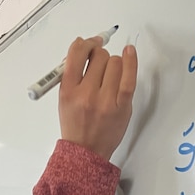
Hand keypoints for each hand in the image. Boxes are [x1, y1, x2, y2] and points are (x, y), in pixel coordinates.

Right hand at [58, 37, 137, 160]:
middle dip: (99, 57)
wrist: (86, 152)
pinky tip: (129, 52)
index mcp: (68, 91)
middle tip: (99, 65)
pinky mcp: (122, 106)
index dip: (85, 43)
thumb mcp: (64, 100)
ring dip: (113, 64)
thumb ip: (73, 76)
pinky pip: (129, 77)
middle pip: (98, 56)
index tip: (90, 43)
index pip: (76, 55)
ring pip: (115, 63)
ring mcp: (105, 101)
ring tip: (109, 76)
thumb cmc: (75, 125)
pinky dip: (131, 61)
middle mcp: (86, 94)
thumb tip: (85, 49)